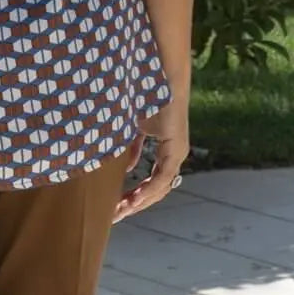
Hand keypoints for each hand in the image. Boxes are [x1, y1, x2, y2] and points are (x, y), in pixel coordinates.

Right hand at [113, 96, 188, 223]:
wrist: (161, 78)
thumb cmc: (149, 99)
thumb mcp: (136, 129)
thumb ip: (133, 148)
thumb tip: (128, 168)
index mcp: (167, 153)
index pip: (153, 183)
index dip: (136, 196)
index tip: (118, 206)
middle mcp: (175, 156)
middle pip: (157, 191)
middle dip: (136, 204)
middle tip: (116, 215)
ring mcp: (177, 153)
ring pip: (160, 187)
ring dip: (141, 201)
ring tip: (122, 210)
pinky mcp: (176, 148)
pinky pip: (163, 176)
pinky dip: (148, 188)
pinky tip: (134, 197)